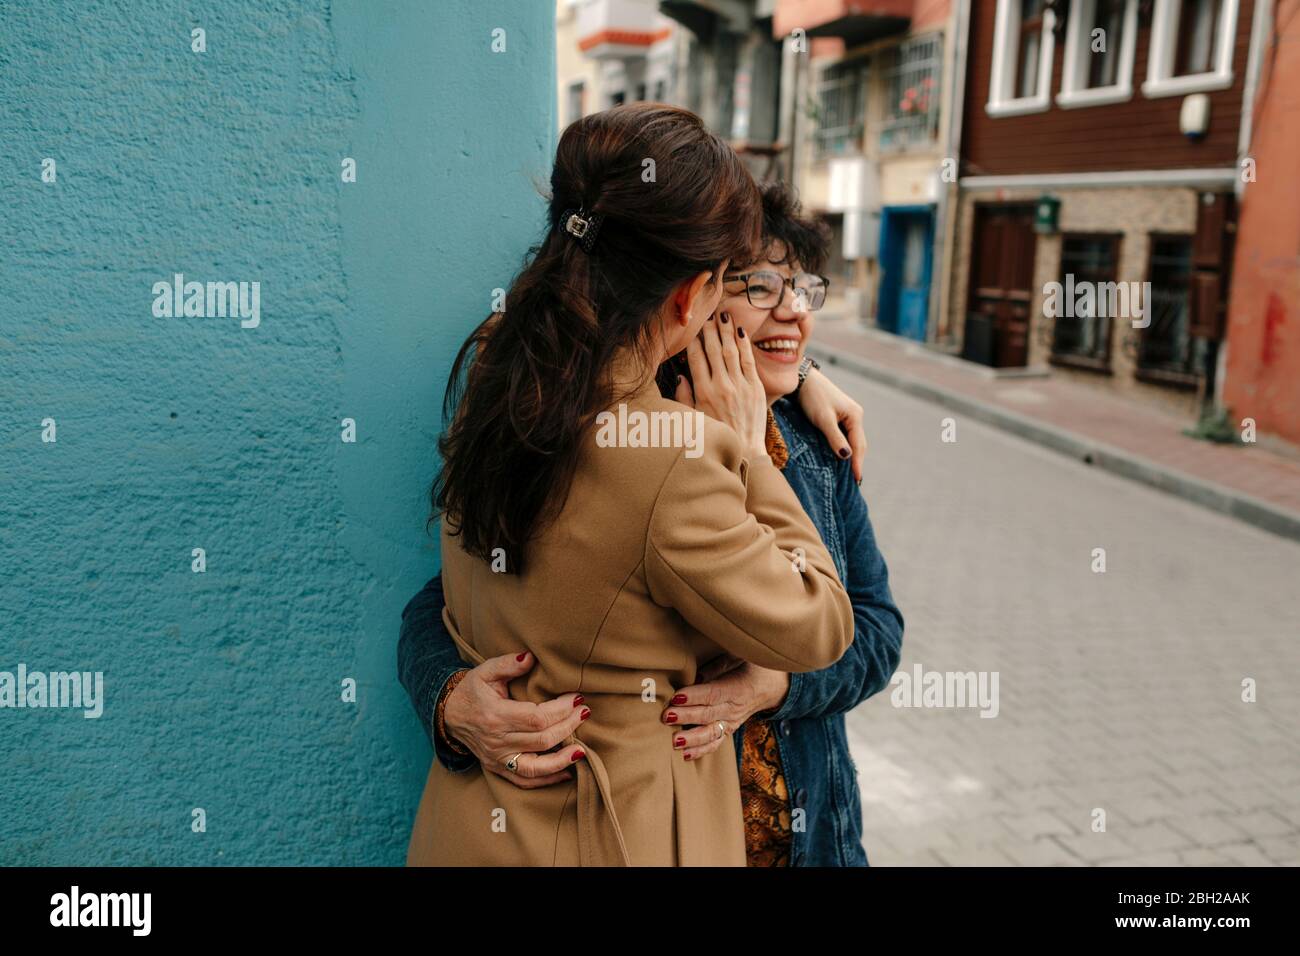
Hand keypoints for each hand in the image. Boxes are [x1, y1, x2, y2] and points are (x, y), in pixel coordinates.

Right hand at [443, 651, 588, 788]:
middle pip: (541, 740)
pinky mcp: (497, 768)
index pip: (537, 718)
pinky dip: (547, 780)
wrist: (448, 714)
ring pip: (536, 767)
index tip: (577, 698)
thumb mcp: (485, 671)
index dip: (561, 710)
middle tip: (585, 713)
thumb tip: (530, 658)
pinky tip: (566, 771)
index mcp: (495, 716)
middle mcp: (497, 741)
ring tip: (582, 751)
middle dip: (568, 727)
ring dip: (562, 760)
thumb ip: (507, 664)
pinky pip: (524, 781)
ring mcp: (497, 758)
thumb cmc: (471, 690)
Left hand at [661, 655, 790, 761]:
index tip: (676, 696)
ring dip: (692, 739)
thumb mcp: (740, 657)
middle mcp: (735, 708)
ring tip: (673, 741)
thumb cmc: (753, 667)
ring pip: (711, 733)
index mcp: (739, 687)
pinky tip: (684, 755)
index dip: (695, 696)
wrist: (773, 686)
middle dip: (686, 717)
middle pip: (708, 714)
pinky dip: (701, 751)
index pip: (714, 694)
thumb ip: (719, 665)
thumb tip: (696, 676)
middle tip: (666, 716)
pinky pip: (715, 743)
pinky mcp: (729, 730)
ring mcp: (732, 722)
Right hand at [675, 311, 768, 458]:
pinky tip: (740, 332)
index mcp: (703, 392)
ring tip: (723, 316)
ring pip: (731, 351)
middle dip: (709, 330)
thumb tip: (681, 375)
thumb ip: (684, 396)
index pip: (696, 358)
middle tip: (707, 314)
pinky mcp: (756, 388)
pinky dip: (744, 345)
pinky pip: (749, 361)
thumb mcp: (694, 418)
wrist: (745, 450)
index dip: (693, 340)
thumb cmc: (717, 435)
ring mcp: (740, 386)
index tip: (692, 328)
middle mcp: (721, 386)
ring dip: (726, 331)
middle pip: (713, 350)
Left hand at [796, 366, 866, 482]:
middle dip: (857, 461)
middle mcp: (855, 416)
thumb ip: (835, 438)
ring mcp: (849, 415)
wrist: (803, 380)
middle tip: (855, 481)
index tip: (857, 480)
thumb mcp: (823, 419)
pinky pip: (846, 435)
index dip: (858, 463)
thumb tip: (847, 457)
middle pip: (859, 444)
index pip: (858, 445)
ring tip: (850, 473)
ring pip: (853, 440)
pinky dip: (845, 447)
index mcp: (855, 416)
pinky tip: (841, 456)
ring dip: (852, 455)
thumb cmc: (813, 398)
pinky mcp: (840, 415)